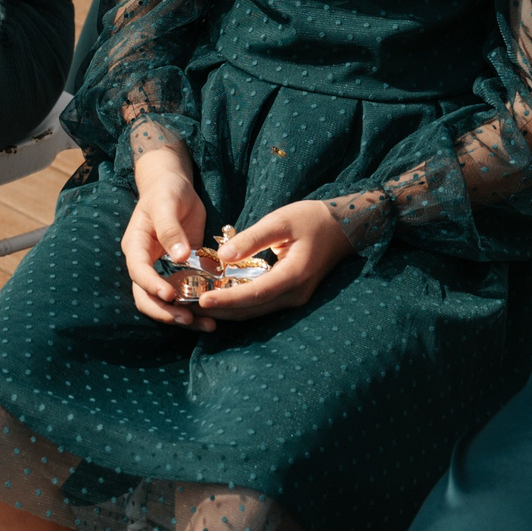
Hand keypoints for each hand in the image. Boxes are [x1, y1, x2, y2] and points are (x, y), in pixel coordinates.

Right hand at [121, 142, 211, 326]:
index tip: (170, 296)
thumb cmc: (166, 191)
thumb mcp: (166, 204)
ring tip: (208, 325)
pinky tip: (215, 315)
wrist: (173, 186)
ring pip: (165, 303)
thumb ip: (170, 229)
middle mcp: (146, 263)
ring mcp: (162, 270)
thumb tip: (178, 257)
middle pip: (146, 296)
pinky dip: (197, 307)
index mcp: (136, 246)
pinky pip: (185, 295)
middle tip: (188, 319)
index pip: (138, 271)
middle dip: (165, 312)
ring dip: (183, 316)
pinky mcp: (180, 272)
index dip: (151, 286)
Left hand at [188, 200, 354, 320]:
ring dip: (226, 310)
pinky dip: (238, 304)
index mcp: (293, 276)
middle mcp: (294, 294)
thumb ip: (252, 238)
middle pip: (251, 310)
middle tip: (188, 306)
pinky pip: (260, 305)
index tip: (202, 300)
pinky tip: (217, 297)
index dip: (226, 300)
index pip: (254, 295)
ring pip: (254, 311)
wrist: (343, 228)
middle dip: (219, 310)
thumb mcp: (280, 221)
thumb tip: (223, 256)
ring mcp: (294, 298)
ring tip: (196, 304)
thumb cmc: (311, 219)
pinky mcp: (290, 295)